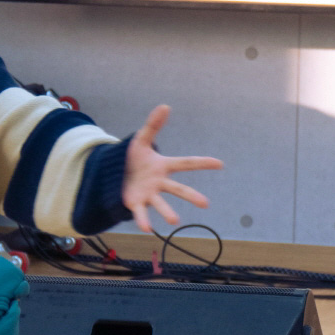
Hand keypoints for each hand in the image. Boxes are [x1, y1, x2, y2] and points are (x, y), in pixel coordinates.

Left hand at [122, 105, 222, 233]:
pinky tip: (147, 229)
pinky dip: (144, 220)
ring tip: (175, 221)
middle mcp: (159, 182)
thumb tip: (165, 106)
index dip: (202, 162)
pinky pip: (141, 212)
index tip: (220, 164)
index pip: (185, 163)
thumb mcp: (140, 140)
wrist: (115, 173)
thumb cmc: (133, 157)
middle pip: (177, 189)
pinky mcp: (135, 203)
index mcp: (163, 166)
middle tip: (206, 204)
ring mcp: (148, 194)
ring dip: (168, 212)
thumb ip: (153, 125)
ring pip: (160, 204)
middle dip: (191, 196)